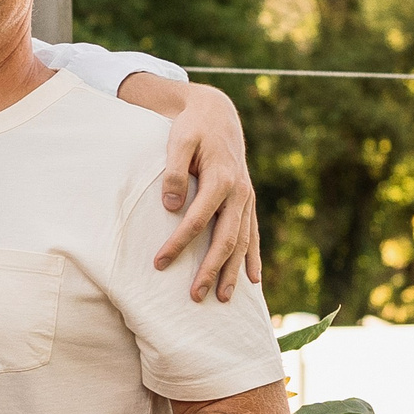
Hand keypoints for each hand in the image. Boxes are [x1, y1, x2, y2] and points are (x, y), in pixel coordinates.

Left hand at [155, 82, 261, 301]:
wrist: (217, 114)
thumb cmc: (192, 129)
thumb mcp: (178, 142)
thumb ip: (175, 173)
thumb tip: (171, 207)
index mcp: (221, 179)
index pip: (198, 220)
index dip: (179, 243)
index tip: (159, 263)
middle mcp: (240, 192)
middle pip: (226, 238)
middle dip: (212, 269)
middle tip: (195, 296)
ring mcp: (247, 198)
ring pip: (243, 241)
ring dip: (234, 270)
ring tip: (224, 298)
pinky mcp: (247, 201)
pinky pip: (253, 234)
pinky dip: (253, 257)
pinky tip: (253, 279)